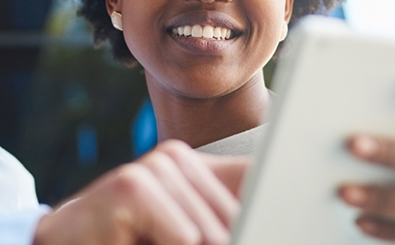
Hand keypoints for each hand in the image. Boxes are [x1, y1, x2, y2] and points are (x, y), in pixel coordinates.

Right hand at [33, 139, 247, 244]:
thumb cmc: (125, 244)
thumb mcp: (182, 232)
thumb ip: (223, 216)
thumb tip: (270, 217)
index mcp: (192, 166)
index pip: (256, 178)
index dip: (263, 207)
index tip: (266, 220)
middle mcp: (175, 158)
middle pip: (237, 219)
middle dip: (223, 239)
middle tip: (167, 239)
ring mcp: (152, 168)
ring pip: (210, 234)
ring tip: (146, 242)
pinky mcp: (133, 187)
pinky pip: (186, 238)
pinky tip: (131, 243)